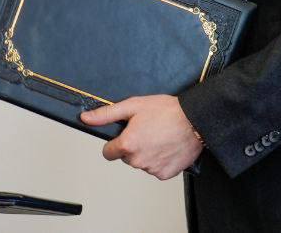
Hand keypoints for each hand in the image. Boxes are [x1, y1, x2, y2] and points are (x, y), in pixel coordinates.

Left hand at [80, 95, 202, 179]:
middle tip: (147, 131)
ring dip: (147, 153)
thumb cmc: (166, 111)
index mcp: (127, 145)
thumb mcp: (132, 106)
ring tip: (159, 137)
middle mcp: (138, 160)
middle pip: (126, 157)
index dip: (115, 143)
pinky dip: (160, 160)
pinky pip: (156, 169)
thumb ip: (106, 114)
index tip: (125, 135)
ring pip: (141, 163)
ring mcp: (152, 169)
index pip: (108, 153)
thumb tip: (85, 118)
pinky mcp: (166, 174)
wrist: (195, 120)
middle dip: (132, 146)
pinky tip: (167, 147)